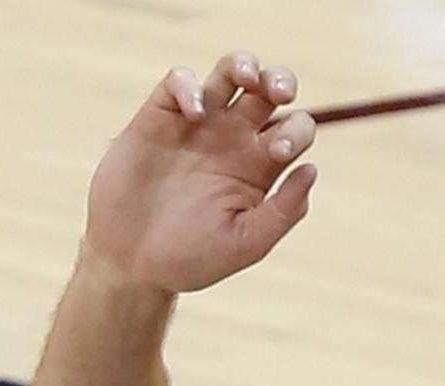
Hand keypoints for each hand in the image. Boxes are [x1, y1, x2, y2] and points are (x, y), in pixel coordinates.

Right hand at [84, 55, 318, 295]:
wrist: (133, 262)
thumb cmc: (192, 258)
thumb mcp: (246, 243)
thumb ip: (283, 211)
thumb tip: (312, 169)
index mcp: (259, 168)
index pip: (294, 129)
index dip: (298, 130)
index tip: (279, 152)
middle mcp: (232, 140)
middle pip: (268, 91)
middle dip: (281, 81)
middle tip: (281, 93)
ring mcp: (197, 125)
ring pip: (229, 73)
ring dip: (244, 64)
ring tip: (247, 77)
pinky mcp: (159, 117)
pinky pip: (179, 81)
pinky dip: (189, 87)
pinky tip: (194, 113)